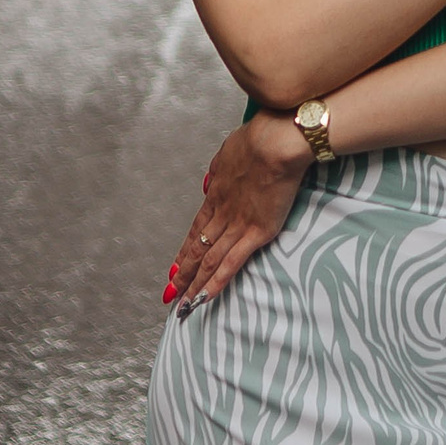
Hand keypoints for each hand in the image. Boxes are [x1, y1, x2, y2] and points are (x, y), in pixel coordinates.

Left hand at [165, 112, 313, 316]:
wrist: (275, 142)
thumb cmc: (258, 139)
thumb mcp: (228, 152)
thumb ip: (218, 170)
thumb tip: (209, 182)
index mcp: (215, 194)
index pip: (196, 230)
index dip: (184, 251)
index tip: (175, 267)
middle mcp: (222, 213)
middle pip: (197, 249)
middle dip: (183, 274)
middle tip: (171, 294)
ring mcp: (237, 225)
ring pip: (209, 261)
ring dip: (194, 284)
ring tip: (183, 305)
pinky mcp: (257, 232)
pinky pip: (232, 263)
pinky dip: (217, 282)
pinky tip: (205, 297)